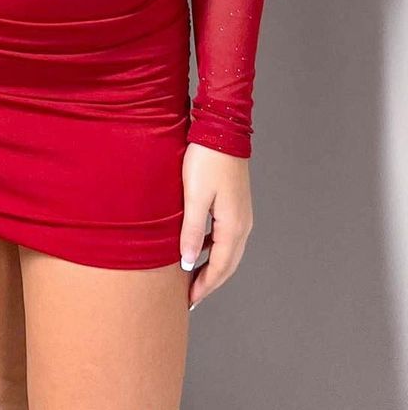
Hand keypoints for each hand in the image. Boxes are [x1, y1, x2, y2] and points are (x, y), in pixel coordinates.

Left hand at [179, 142, 252, 310]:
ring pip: (228, 251)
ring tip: (193, 276)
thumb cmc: (206, 160)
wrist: (222, 130)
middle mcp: (243, 224)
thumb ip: (192, 232)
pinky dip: (215, 248)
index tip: (189, 300)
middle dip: (210, 281)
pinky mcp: (236, 204)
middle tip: (191, 296)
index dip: (205, 286)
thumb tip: (189, 263)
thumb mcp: (194, 197)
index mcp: (234, 226)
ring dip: (213, 266)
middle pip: (228, 263)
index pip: (220, 267)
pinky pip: (226, 236)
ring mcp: (242, 214)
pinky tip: (201, 247)